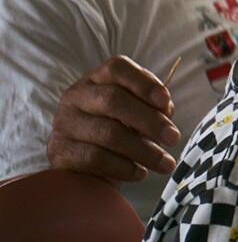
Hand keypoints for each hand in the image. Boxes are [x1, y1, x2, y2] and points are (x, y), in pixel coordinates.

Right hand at [46, 56, 183, 183]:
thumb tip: (165, 110)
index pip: (117, 68)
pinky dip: (124, 167)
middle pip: (113, 100)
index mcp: (97, 79)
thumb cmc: (120, 131)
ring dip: (144, 151)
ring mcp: (64, 124)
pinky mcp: (59, 152)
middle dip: (150, 121)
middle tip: (174, 138)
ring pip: (108, 133)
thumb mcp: (137, 114)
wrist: (87, 166)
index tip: (166, 102)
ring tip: (166, 163)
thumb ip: (152, 106)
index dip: (144, 83)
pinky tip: (140, 173)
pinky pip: (95, 158)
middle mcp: (76, 97)